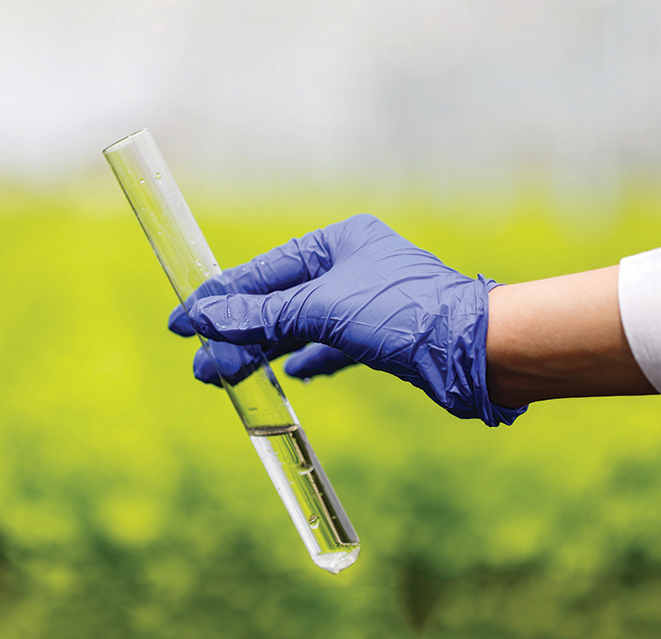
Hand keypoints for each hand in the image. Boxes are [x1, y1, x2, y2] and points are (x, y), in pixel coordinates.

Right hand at [168, 214, 525, 425]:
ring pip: (300, 327)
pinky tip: (289, 376)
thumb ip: (264, 315)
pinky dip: (308, 360)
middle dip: (238, 333)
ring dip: (263, 352)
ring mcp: (366, 303)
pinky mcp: (380, 338)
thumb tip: (206, 317)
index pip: (266, 268)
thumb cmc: (404, 314)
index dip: (223, 296)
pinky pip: (330, 346)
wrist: (476, 351)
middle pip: (278, 301)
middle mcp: (351, 267)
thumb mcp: (324, 309)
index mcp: (339, 241)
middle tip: (200, 366)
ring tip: (225, 376)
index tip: (184, 320)